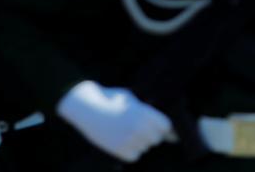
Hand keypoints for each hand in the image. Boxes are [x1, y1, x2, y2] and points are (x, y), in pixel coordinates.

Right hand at [57, 80, 172, 161]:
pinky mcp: (118, 150)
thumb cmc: (110, 99)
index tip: (154, 122)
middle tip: (136, 125)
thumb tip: (168, 130)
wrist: (85, 107)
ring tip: (125, 129)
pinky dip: (130, 150)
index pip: (166, 126)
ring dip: (139, 141)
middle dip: (150, 133)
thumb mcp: (131, 99)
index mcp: (142, 113)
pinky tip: (120, 138)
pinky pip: (134, 155)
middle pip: (156, 138)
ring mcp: (128, 140)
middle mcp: (137, 128)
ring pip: (145, 147)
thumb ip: (148, 111)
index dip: (161, 125)